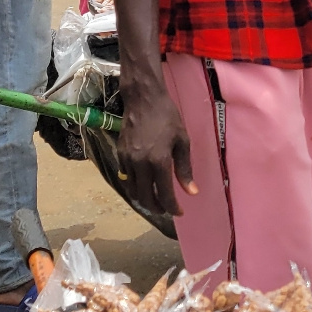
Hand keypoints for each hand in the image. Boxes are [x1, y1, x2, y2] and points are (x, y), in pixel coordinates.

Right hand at [116, 66, 195, 217]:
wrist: (143, 99)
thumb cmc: (167, 117)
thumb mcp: (182, 141)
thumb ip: (184, 168)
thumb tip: (191, 192)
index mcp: (159, 161)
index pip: (164, 194)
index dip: (172, 207)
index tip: (179, 212)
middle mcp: (140, 164)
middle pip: (146, 198)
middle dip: (157, 208)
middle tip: (167, 209)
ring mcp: (127, 160)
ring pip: (133, 190)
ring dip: (144, 199)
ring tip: (155, 199)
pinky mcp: (119, 154)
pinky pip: (126, 178)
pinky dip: (135, 186)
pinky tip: (144, 183)